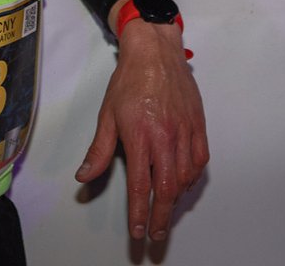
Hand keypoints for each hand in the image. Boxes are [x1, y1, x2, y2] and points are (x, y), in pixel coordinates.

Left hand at [74, 20, 207, 241]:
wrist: (155, 51)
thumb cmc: (130, 80)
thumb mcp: (107, 115)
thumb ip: (99, 150)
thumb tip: (85, 176)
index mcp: (141, 136)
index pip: (141, 185)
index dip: (140, 212)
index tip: (139, 231)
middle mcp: (166, 136)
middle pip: (167, 188)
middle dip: (162, 217)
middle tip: (157, 234)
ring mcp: (185, 131)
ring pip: (186, 177)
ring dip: (177, 199)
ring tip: (167, 210)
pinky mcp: (197, 124)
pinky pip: (200, 160)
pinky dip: (193, 177)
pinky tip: (185, 182)